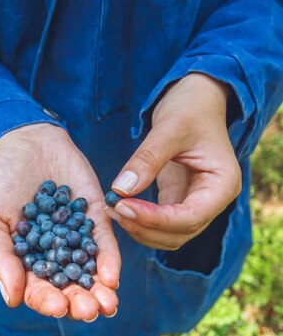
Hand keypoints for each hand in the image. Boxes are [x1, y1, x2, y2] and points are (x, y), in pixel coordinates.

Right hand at [0, 123, 119, 320]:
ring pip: (91, 273)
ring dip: (100, 291)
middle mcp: (55, 258)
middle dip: (80, 303)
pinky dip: (109, 261)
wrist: (22, 141)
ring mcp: (77, 239)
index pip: (39, 291)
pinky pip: (104, 244)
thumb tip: (13, 299)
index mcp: (27, 265)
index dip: (48, 302)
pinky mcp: (96, 219)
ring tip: (108, 304)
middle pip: (70, 288)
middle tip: (90, 311)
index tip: (57, 307)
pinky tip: (112, 276)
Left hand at [105, 73, 241, 249]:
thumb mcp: (169, 127)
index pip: (191, 217)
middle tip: (112, 209)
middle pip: (179, 233)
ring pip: (169, 236)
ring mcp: (198, 204)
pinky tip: (119, 207)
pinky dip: (139, 221)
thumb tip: (121, 190)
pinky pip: (160, 224)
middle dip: (145, 227)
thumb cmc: (190, 107)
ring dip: (140, 229)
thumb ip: (147, 159)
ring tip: (111, 208)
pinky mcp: (179, 202)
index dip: (156, 219)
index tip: (123, 206)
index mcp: (223, 185)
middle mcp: (214, 201)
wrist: (196, 100)